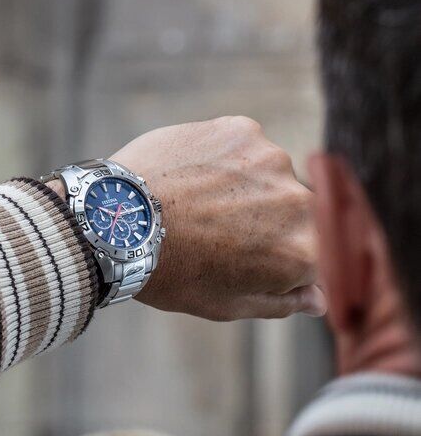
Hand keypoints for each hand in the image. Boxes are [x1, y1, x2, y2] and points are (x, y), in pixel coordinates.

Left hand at [111, 116, 325, 320]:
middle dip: (263, 223)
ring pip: (271, 177)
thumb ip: (281, 302)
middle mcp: (299, 203)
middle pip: (293, 214)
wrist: (116, 222)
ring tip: (199, 201)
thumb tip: (318, 301)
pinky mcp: (243, 130)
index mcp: (302, 253)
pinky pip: (246, 147)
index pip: (306, 256)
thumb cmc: (170, 272)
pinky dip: (227, 160)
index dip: (268, 259)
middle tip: (214, 229)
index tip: (235, 257)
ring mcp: (272, 160)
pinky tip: (194, 176)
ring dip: (246, 188)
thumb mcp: (227, 305)